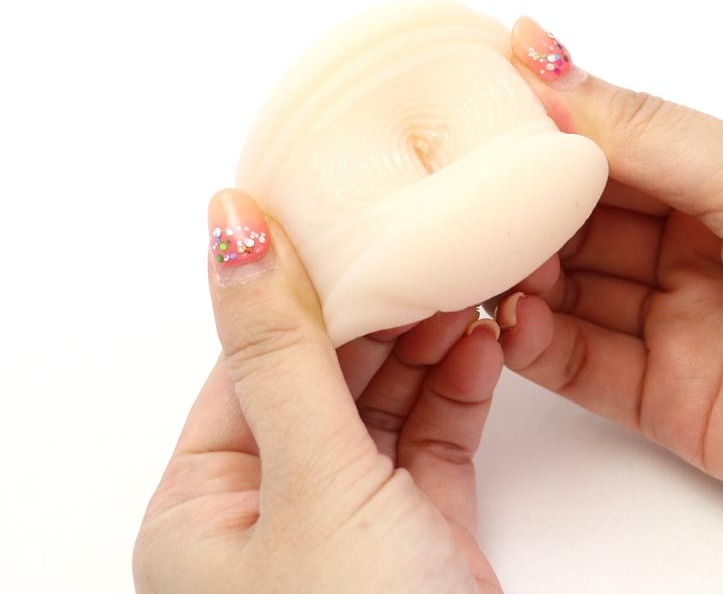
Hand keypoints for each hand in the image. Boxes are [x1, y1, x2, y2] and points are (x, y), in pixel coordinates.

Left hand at [134, 189, 503, 593]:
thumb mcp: (312, 480)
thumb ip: (280, 350)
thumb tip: (228, 227)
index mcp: (206, 505)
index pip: (252, 362)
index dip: (300, 291)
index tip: (344, 222)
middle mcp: (270, 511)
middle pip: (323, 377)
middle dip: (378, 315)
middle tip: (421, 248)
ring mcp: (348, 521)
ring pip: (383, 406)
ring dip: (424, 346)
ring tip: (463, 286)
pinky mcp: (418, 534)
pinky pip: (431, 443)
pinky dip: (456, 392)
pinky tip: (480, 345)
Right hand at [496, 16, 722, 505]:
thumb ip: (635, 127)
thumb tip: (538, 49)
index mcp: (704, 181)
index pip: (594, 152)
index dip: (532, 138)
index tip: (465, 123)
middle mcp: (678, 248)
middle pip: (567, 226)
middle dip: (513, 215)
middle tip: (460, 204)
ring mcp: (664, 322)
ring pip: (561, 295)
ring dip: (513, 280)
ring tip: (481, 265)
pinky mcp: (657, 396)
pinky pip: (576, 366)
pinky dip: (535, 347)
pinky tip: (514, 324)